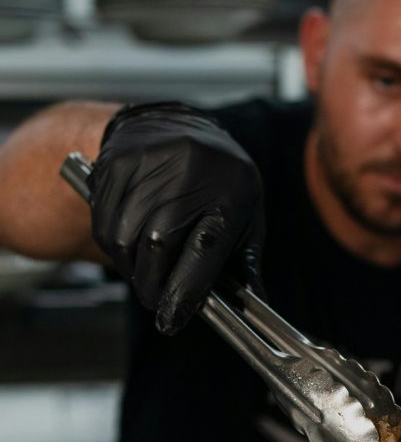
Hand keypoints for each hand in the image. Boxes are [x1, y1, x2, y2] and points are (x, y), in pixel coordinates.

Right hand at [89, 102, 264, 333]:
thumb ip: (248, 262)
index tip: (172, 318)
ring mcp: (148, 164)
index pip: (204, 249)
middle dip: (153, 285)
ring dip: (130, 267)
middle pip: (157, 246)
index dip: (185, 289)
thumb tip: (257, 305)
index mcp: (228, 193)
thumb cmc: (218, 180)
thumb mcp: (246, 214)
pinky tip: (129, 242)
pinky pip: (103, 221)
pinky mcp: (115, 163)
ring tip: (145, 270)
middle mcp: (188, 174)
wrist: (176, 124)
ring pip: (124, 238)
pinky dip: (112, 245)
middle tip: (157, 300)